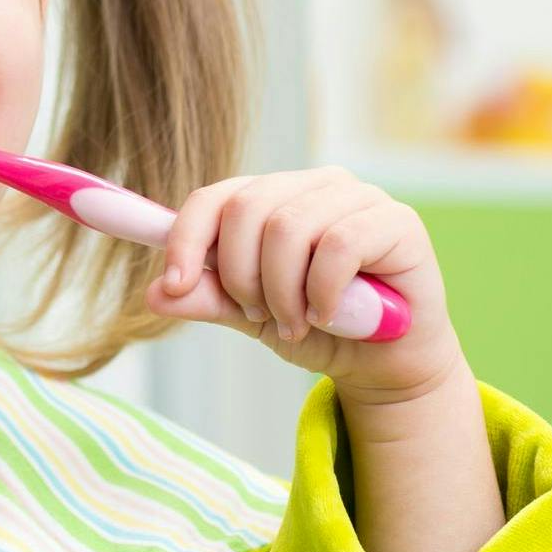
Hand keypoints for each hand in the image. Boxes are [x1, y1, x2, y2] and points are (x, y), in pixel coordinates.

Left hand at [147, 167, 502, 551]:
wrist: (384, 365)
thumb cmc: (320, 330)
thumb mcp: (252, 318)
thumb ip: (210, 299)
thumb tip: (155, 291)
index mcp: (274, 197)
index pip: (216, 197)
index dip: (186, 238)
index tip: (175, 286)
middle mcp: (314, 185)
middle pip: (248, 209)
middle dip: (241, 276)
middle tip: (261, 316)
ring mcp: (358, 197)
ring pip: (290, 228)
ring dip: (283, 292)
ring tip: (298, 323)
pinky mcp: (396, 221)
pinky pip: (340, 245)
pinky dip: (324, 291)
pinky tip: (330, 315)